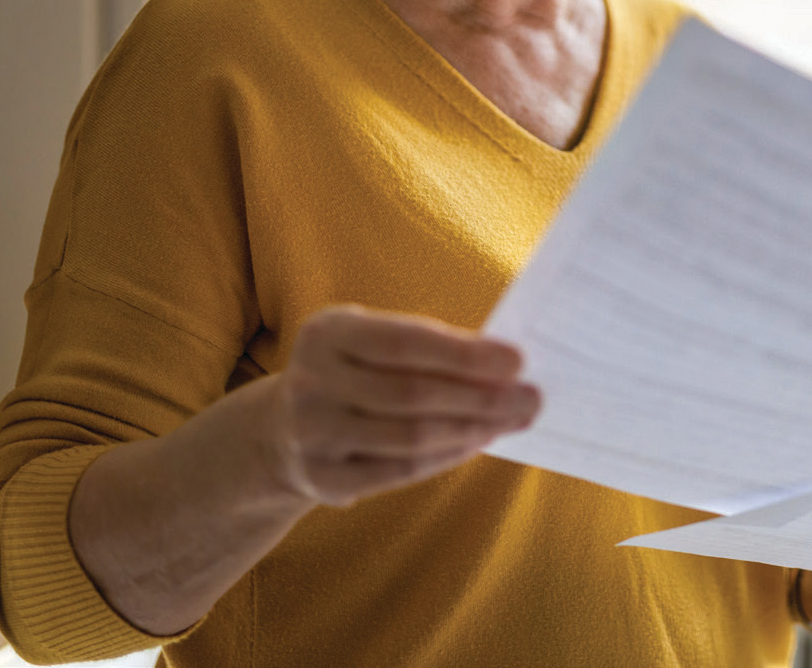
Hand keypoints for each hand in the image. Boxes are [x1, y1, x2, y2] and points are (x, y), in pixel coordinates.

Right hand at [263, 304, 539, 506]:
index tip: (517, 361)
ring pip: (410, 437)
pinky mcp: (322, 478)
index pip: (405, 343)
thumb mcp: (370, 341)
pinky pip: (400, 471)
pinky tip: (477, 443)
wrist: (280, 431)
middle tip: (531, 398)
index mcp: (326, 333)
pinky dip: (447, 457)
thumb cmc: (354, 372)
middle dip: (481, 397)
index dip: (464, 354)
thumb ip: (425, 348)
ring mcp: (311, 434)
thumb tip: (506, 366)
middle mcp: (311, 382)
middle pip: (413, 394)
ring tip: (512, 420)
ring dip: (472, 429)